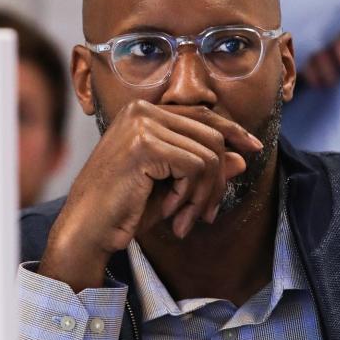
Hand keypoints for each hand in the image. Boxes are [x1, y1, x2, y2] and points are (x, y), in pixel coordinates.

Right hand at [39, 101, 262, 291]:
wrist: (88, 229)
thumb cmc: (123, 210)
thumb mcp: (172, 187)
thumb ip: (204, 168)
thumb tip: (241, 159)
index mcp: (143, 112)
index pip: (202, 115)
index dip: (232, 132)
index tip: (252, 150)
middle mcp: (141, 110)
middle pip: (211, 136)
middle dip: (216, 181)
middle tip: (206, 215)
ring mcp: (141, 125)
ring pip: (208, 155)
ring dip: (203, 195)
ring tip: (186, 219)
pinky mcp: (145, 145)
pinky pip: (196, 167)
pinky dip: (191, 196)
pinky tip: (172, 212)